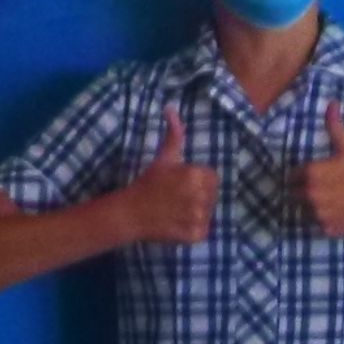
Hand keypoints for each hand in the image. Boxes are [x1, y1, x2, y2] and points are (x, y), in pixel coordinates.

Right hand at [118, 105, 217, 245]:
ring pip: (208, 213)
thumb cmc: (148, 183)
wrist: (131, 212)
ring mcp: (198, 217)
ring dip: (196, 212)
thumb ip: (174, 134)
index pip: (212, 177)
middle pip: (212, 195)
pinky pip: (203, 231)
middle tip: (178, 198)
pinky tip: (177, 223)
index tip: (182, 184)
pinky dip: (193, 229)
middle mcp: (200, 196)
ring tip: (177, 210)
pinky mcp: (195, 235)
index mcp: (196, 176)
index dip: (198, 180)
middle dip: (199, 196)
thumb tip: (171, 107)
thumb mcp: (164, 157)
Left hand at [298, 102, 343, 238]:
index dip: (302, 174)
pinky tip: (340, 212)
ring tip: (332, 201)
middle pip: (295, 194)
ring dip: (312, 207)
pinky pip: (319, 225)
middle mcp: (310, 196)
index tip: (313, 175)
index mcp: (312, 174)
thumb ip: (335, 126)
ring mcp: (318, 215)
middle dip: (304, 191)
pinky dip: (326, 220)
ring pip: (305, 211)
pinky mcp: (327, 229)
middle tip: (324, 188)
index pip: (293, 175)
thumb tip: (331, 103)